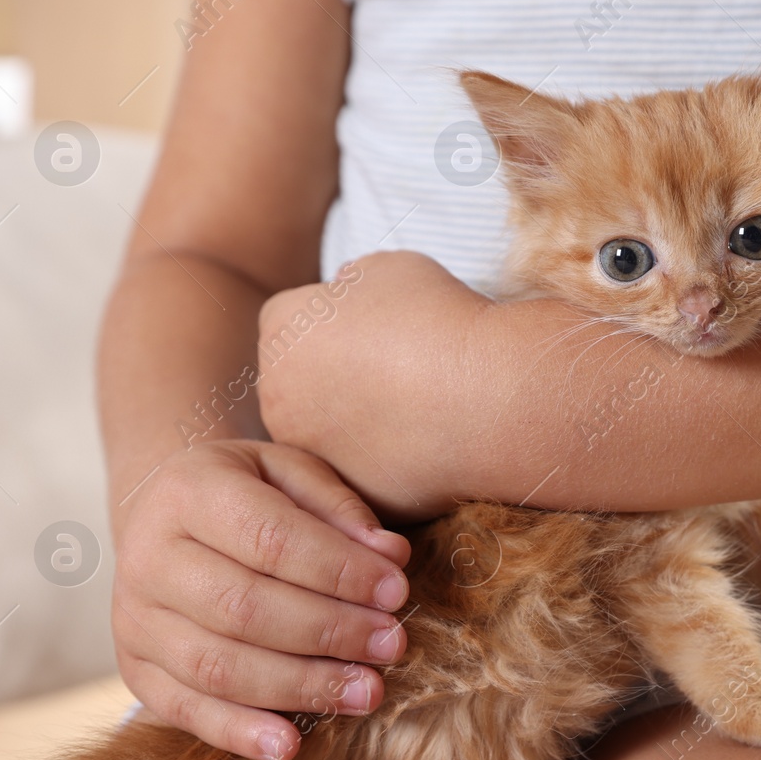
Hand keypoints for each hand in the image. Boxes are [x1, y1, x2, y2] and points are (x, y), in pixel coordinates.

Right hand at [113, 439, 411, 759]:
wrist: (166, 514)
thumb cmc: (250, 491)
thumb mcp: (294, 472)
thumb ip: (341, 509)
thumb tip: (391, 556)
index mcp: (189, 492)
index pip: (271, 539)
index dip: (339, 571)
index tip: (397, 591)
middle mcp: (149, 557)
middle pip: (244, 608)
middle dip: (329, 631)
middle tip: (392, 644)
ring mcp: (134, 619)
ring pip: (217, 665)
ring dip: (300, 686)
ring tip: (367, 692)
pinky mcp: (135, 668)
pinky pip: (184, 709)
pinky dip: (238, 732)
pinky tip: (291, 745)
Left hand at [256, 251, 492, 519]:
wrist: (483, 395)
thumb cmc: (436, 321)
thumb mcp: (388, 268)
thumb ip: (353, 280)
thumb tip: (346, 293)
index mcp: (280, 329)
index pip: (293, 317)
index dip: (337, 318)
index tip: (379, 324)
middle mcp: (277, 394)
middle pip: (300, 378)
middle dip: (337, 372)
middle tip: (399, 365)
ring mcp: (310, 450)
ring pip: (328, 430)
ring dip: (359, 419)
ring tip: (418, 403)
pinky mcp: (347, 491)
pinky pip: (362, 470)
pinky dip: (388, 458)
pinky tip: (429, 439)